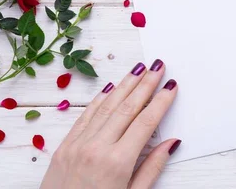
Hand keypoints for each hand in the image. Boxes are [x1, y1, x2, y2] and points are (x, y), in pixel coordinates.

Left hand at [41, 60, 179, 188]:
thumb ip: (151, 168)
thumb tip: (172, 143)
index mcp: (117, 163)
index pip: (145, 123)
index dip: (160, 102)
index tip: (171, 85)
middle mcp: (96, 148)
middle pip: (127, 108)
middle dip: (145, 84)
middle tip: (158, 65)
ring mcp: (77, 146)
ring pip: (106, 106)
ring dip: (125, 85)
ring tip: (139, 68)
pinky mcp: (63, 147)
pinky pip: (85, 116)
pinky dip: (100, 99)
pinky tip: (111, 87)